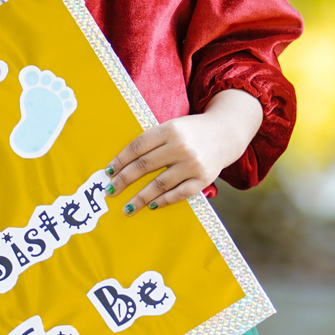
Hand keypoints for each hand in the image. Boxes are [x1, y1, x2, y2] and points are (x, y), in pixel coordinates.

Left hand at [107, 109, 248, 212]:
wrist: (226, 133)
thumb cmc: (192, 132)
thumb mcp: (172, 127)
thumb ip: (151, 141)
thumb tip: (123, 164)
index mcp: (169, 130)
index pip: (137, 147)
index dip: (120, 161)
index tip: (108, 173)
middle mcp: (181, 146)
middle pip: (144, 166)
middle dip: (124, 180)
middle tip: (111, 191)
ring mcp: (193, 163)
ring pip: (159, 184)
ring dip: (140, 198)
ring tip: (128, 207)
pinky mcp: (204, 178)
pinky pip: (179, 193)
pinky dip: (164, 201)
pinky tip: (152, 205)